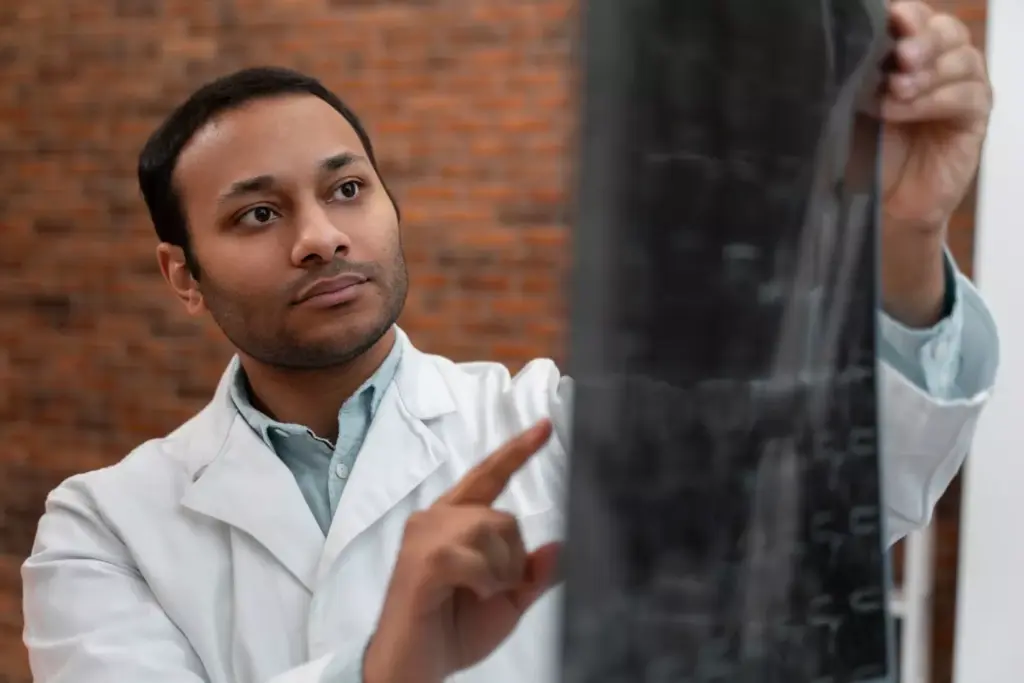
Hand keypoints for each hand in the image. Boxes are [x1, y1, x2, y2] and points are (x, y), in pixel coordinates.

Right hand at [363, 420, 560, 682]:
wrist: (414, 667)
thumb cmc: (452, 630)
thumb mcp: (507, 601)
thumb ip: (532, 573)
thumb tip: (560, 547)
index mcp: (454, 520)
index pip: (490, 476)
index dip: (517, 452)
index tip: (545, 426)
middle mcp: (436, 517)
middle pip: (504, 516)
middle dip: (511, 560)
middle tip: (491, 590)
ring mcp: (425, 534)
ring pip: (493, 531)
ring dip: (498, 573)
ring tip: (477, 594)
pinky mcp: (423, 558)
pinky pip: (477, 559)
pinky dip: (484, 583)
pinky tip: (470, 594)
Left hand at [874, 1, 992, 325]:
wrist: (877, 204)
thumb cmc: (857, 152)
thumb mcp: (846, 108)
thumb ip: (851, 75)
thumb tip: (840, 44)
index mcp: (905, 51)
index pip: (914, 17)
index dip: (906, 15)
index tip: (890, 20)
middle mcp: (937, 63)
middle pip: (945, 30)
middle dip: (921, 39)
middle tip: (898, 57)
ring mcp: (959, 88)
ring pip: (961, 59)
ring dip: (926, 72)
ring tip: (894, 91)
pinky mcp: (973, 117)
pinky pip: (966, 96)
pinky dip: (933, 99)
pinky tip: (901, 110)